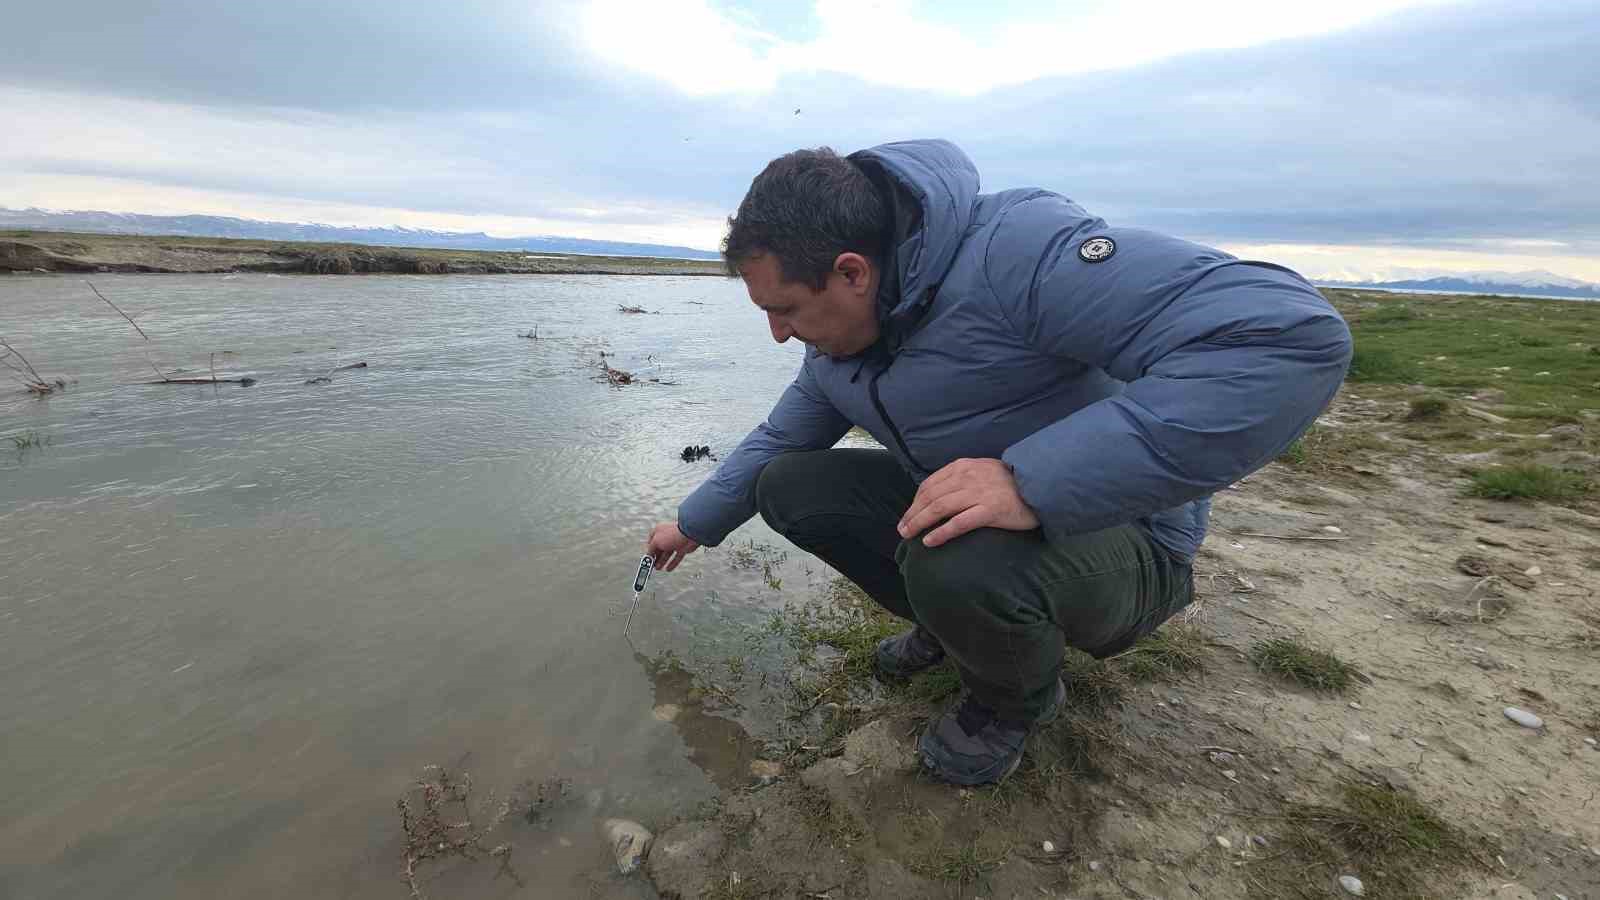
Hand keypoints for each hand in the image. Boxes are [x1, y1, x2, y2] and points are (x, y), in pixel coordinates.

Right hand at [646, 521, 699, 571]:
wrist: (690, 534)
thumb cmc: (672, 534)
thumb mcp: (655, 542)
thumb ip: (651, 549)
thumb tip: (648, 555)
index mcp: (659, 531)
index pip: (651, 541)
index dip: (649, 550)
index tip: (647, 558)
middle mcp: (667, 536)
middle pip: (659, 549)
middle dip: (656, 558)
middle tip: (652, 566)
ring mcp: (675, 542)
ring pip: (667, 554)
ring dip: (662, 561)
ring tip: (658, 568)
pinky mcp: (683, 548)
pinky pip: (676, 557)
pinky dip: (672, 563)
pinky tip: (668, 569)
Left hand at [896, 458, 1039, 547]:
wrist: (1042, 487)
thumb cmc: (1011, 484)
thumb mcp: (983, 471)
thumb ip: (962, 477)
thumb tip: (939, 493)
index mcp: (964, 466)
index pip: (931, 483)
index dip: (915, 500)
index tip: (908, 514)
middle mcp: (969, 477)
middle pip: (931, 496)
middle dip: (912, 513)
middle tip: (902, 529)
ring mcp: (979, 493)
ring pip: (940, 508)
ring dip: (920, 522)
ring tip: (908, 535)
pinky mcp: (990, 511)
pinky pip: (959, 523)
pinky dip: (941, 532)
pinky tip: (929, 541)